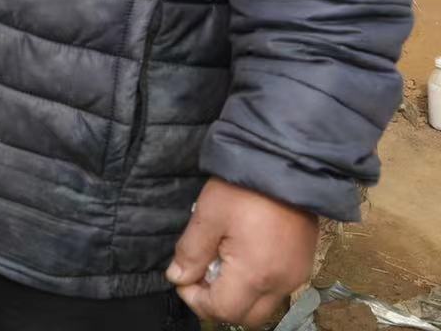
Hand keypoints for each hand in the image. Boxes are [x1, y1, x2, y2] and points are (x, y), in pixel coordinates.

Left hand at [166, 178, 317, 328]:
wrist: (287, 164)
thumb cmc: (244, 190)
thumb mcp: (207, 216)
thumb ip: (191, 252)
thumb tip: (178, 278)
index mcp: (255, 275)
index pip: (222, 310)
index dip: (196, 299)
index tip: (183, 276)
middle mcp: (281, 284)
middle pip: (246, 317)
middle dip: (218, 303)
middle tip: (201, 273)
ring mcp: (296, 275)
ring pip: (263, 306)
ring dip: (237, 295)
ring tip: (220, 261)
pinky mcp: (303, 264)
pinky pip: (276, 289)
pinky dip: (255, 284)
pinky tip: (241, 255)